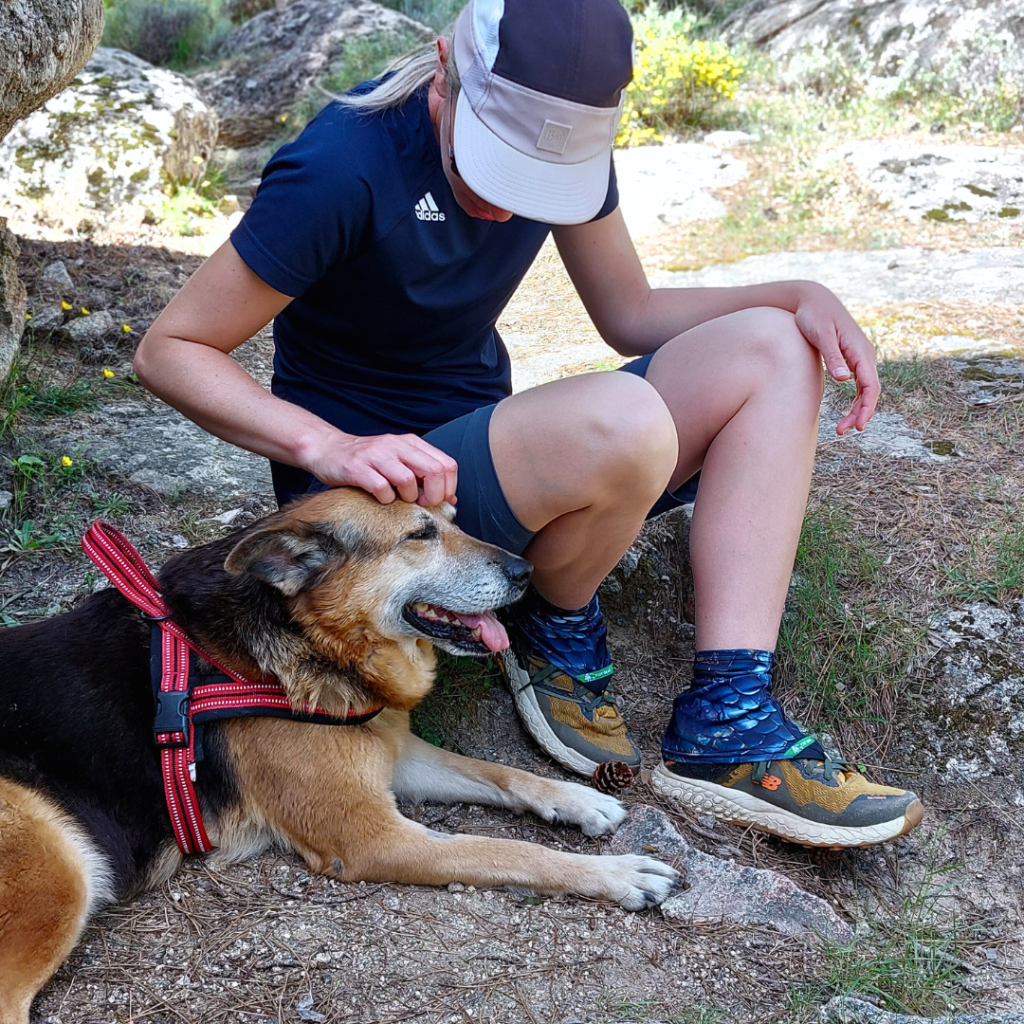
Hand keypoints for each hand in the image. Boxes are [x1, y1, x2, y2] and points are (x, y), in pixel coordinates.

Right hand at [307, 432, 457, 505]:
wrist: (327, 449)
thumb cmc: (368, 461)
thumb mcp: (399, 461)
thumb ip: (424, 475)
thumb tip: (451, 499)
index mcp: (411, 443)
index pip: (447, 464)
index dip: (448, 487)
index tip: (438, 500)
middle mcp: (396, 445)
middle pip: (433, 471)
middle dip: (433, 495)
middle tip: (422, 504)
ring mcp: (376, 455)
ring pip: (408, 480)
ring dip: (408, 498)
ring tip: (399, 500)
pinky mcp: (357, 468)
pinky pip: (381, 488)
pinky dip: (385, 499)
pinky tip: (381, 498)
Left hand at [793, 284, 879, 434]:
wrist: (813, 300)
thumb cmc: (814, 316)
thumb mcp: (820, 336)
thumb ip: (832, 357)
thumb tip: (844, 379)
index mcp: (860, 350)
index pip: (871, 385)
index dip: (866, 407)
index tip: (857, 426)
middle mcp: (865, 354)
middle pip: (870, 390)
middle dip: (860, 413)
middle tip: (843, 432)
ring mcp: (860, 356)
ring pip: (866, 388)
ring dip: (857, 409)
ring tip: (842, 428)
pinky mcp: (852, 357)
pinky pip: (860, 382)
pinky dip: (856, 398)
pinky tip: (847, 411)